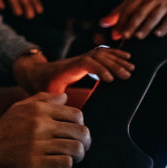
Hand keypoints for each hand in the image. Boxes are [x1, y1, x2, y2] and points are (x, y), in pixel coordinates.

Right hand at [0, 92, 90, 167]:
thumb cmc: (3, 130)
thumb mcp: (19, 108)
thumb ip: (43, 100)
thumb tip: (65, 97)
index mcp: (38, 109)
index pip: (76, 114)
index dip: (80, 124)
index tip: (75, 131)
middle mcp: (39, 124)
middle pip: (80, 131)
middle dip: (84, 141)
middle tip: (80, 146)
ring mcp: (38, 144)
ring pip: (76, 148)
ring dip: (77, 155)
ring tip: (72, 157)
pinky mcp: (36, 162)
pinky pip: (65, 163)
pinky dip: (66, 164)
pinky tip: (58, 163)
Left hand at [13, 47, 133, 94]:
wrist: (35, 72)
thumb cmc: (43, 85)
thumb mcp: (49, 95)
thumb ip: (59, 103)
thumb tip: (72, 115)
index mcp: (68, 68)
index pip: (85, 63)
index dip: (99, 69)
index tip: (110, 79)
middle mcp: (76, 60)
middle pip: (97, 56)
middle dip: (113, 65)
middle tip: (127, 75)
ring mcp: (81, 58)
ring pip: (101, 53)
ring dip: (117, 59)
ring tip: (131, 67)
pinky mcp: (85, 59)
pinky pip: (101, 53)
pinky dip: (115, 53)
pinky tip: (126, 57)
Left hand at [100, 0, 166, 39]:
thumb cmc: (154, 2)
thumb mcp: (137, 3)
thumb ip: (120, 12)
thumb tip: (103, 22)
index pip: (128, 8)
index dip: (121, 21)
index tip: (115, 33)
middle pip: (140, 12)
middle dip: (131, 24)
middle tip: (124, 36)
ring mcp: (166, 4)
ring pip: (154, 16)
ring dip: (145, 26)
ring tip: (138, 36)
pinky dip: (163, 27)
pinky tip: (157, 34)